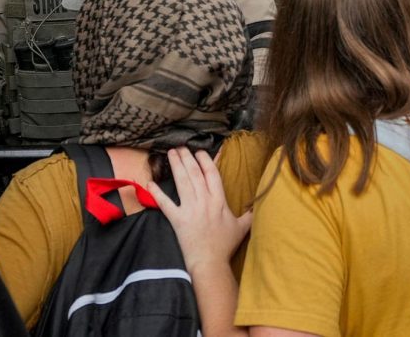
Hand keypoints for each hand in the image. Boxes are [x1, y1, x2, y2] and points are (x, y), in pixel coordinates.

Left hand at [148, 147, 252, 270]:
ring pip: (182, 183)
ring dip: (176, 167)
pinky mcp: (177, 220)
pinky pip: (165, 204)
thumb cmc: (225, 245)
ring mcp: (190, 209)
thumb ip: (250, 214)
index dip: (205, 161)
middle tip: (180, 147)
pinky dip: (157, 193)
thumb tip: (259, 205)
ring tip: (170, 153)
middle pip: (195, 174)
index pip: (212, 175)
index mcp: (219, 201)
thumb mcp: (243, 227)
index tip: (199, 151)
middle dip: (187, 159)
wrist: (210, 262)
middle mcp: (204, 201)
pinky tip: (150, 183)